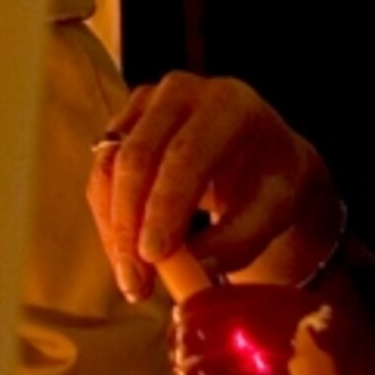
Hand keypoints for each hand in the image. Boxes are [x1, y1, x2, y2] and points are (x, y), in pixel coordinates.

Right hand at [88, 71, 336, 301]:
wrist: (259, 157)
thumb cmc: (270, 183)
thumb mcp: (273, 212)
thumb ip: (236, 241)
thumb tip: (190, 273)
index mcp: (229, 103)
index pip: (187, 154)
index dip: (165, 206)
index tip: (154, 256)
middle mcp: (181, 92)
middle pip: (138, 157)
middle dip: (130, 224)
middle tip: (136, 282)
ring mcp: (145, 104)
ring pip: (110, 167)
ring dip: (114, 229)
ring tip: (132, 281)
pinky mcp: (123, 124)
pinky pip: (102, 176)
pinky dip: (109, 221)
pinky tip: (124, 258)